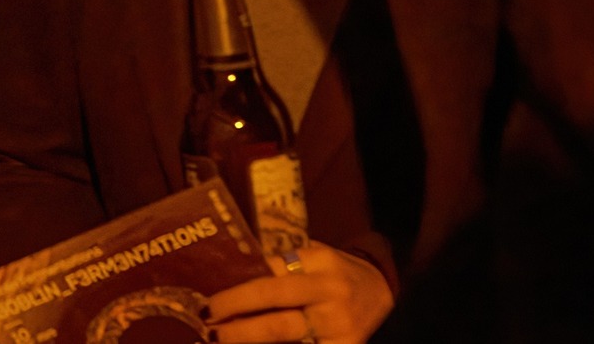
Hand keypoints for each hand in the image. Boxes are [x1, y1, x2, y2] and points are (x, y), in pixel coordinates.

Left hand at [205, 242, 393, 343]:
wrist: (387, 295)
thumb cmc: (338, 273)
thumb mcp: (316, 257)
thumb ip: (282, 263)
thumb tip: (233, 270)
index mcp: (320, 261)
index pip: (272, 269)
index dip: (239, 285)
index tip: (211, 296)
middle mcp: (330, 291)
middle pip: (275, 298)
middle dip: (236, 308)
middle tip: (206, 317)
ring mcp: (339, 324)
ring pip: (284, 331)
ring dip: (247, 336)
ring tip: (218, 338)